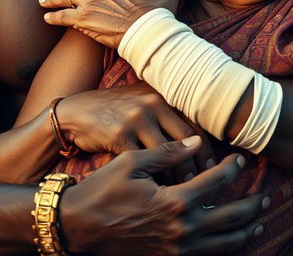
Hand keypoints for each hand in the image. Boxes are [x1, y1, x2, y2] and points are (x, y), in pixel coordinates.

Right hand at [57, 83, 215, 182]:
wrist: (75, 114)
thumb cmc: (113, 112)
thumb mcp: (141, 105)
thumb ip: (169, 116)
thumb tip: (199, 140)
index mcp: (162, 97)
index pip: (196, 125)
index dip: (208, 152)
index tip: (217, 172)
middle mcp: (152, 104)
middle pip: (188, 141)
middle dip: (200, 168)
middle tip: (207, 189)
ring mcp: (135, 119)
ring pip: (169, 155)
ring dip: (180, 178)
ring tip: (188, 196)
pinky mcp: (119, 136)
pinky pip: (145, 165)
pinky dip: (156, 182)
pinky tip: (161, 194)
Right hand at [60, 136, 267, 255]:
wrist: (78, 226)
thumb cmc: (102, 189)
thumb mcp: (131, 162)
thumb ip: (167, 153)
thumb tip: (197, 142)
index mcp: (174, 200)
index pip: (215, 182)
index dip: (232, 169)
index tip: (241, 160)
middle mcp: (180, 228)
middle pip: (229, 218)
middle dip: (251, 206)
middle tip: (266, 196)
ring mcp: (175, 248)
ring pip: (223, 244)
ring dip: (244, 232)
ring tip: (259, 224)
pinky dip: (224, 250)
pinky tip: (231, 243)